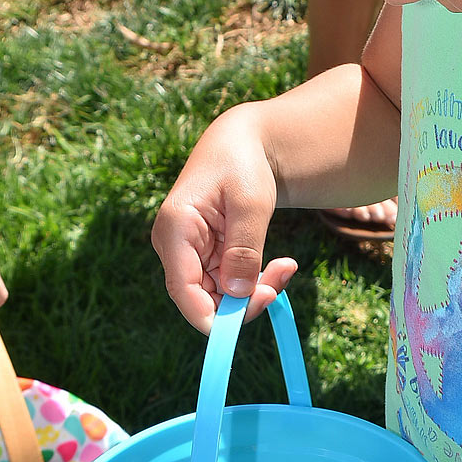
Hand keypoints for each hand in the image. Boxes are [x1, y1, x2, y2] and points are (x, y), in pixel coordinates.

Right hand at [151, 104, 295, 333]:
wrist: (243, 146)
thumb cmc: (243, 165)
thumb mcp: (250, 203)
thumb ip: (244, 247)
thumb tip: (239, 292)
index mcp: (174, 231)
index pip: (183, 291)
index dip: (216, 316)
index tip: (260, 306)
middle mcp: (174, 248)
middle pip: (204, 300)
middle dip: (245, 300)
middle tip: (283, 277)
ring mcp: (189, 256)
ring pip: (220, 297)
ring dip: (255, 291)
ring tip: (287, 266)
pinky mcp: (207, 259)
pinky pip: (230, 286)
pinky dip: (256, 281)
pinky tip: (280, 264)